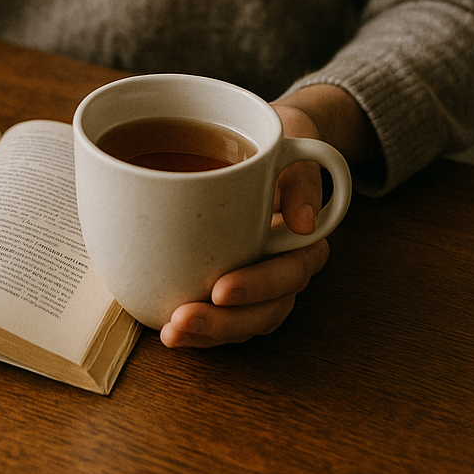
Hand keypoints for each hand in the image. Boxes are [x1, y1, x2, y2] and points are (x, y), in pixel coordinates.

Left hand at [160, 101, 332, 349]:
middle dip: (223, 323)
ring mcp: (258, 279)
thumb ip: (303, 177)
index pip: (289, 273)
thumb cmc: (278, 139)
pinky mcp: (231, 281)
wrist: (262, 138)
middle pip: (264, 311)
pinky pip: (222, 316)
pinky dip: (200, 328)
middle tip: (181, 320)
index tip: (221, 289)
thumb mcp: (296, 143)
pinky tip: (168, 328)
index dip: (258, 287)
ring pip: (242, 322)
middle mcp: (284, 267)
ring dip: (208, 335)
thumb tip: (305, 223)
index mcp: (304, 240)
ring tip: (170, 334)